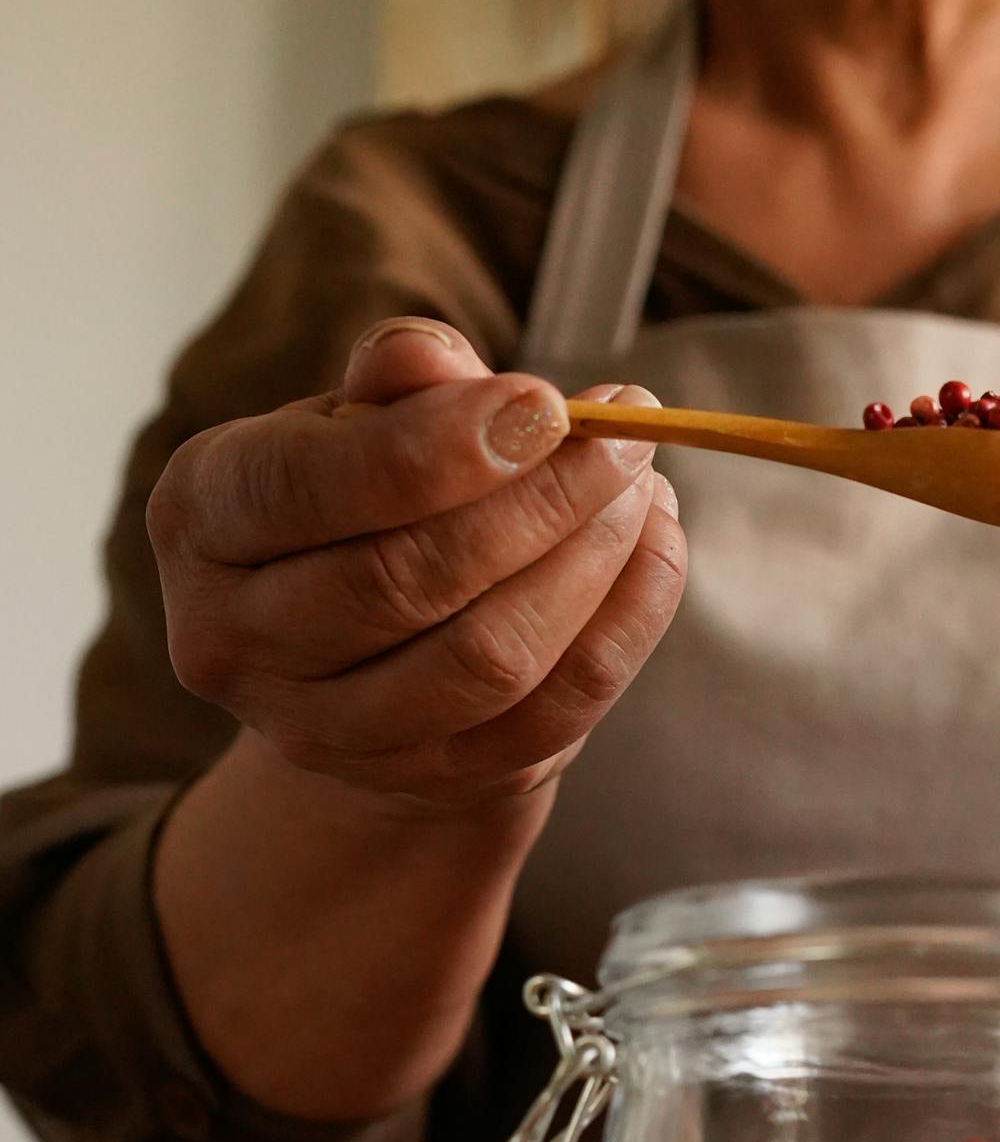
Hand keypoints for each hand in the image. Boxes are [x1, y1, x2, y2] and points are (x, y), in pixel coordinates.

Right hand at [147, 316, 686, 816]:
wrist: (357, 659)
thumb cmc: (354, 508)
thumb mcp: (351, 420)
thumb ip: (396, 380)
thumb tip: (436, 361)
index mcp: (200, 520)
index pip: (307, 486)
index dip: (435, 449)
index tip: (545, 405)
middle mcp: (238, 638)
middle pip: (405, 581)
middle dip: (537, 503)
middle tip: (625, 440)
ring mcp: (328, 730)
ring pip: (485, 659)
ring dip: (589, 566)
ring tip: (644, 491)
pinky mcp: (426, 779)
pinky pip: (549, 715)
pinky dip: (622, 631)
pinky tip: (656, 556)